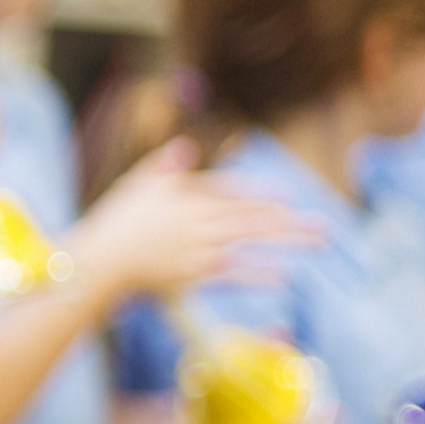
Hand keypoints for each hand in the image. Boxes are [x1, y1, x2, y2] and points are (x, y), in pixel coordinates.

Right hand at [65, 140, 313, 298]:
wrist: (100, 260)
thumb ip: (164, 166)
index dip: (262, 195)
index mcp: (188, 196)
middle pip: (253, 216)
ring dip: (287, 240)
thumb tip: (184, 147)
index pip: (233, 192)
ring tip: (316, 242)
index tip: (287, 199)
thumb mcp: (137, 184)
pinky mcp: (194, 273)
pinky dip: (258, 274)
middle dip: (290, 220)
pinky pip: (233, 273)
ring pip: (251, 241)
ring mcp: (200, 247)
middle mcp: (200, 220)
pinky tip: (283, 275)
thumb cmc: (116, 222)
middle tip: (324, 225)